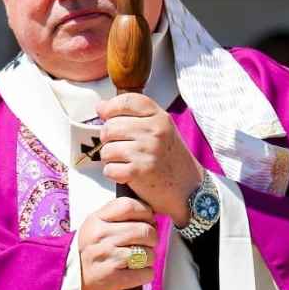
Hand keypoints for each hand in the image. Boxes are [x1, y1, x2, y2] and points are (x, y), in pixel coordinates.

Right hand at [77, 197, 157, 289]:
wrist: (74, 283)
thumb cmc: (90, 253)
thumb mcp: (95, 226)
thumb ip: (117, 214)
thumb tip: (149, 214)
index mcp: (96, 220)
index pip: (129, 206)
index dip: (145, 213)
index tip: (147, 220)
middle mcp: (100, 236)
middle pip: (144, 230)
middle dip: (151, 238)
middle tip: (145, 243)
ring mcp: (107, 257)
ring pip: (148, 253)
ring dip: (148, 258)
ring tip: (137, 259)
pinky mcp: (114, 278)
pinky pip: (145, 273)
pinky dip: (145, 274)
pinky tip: (135, 272)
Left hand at [97, 93, 203, 225]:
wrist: (188, 188)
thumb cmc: (168, 157)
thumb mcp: (159, 129)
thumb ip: (132, 115)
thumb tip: (100, 106)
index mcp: (159, 117)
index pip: (127, 101)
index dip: (110, 107)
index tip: (106, 115)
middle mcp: (154, 131)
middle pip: (110, 127)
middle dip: (108, 139)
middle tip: (120, 147)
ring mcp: (147, 151)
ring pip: (106, 150)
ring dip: (110, 159)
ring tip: (125, 161)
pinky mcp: (140, 172)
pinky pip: (109, 169)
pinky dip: (113, 174)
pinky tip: (126, 174)